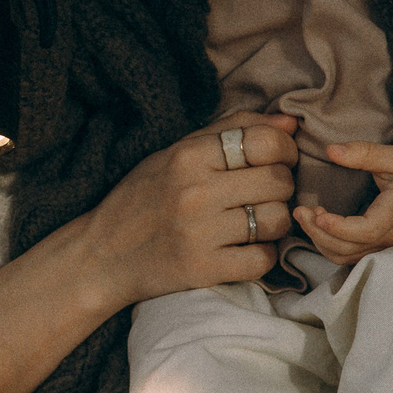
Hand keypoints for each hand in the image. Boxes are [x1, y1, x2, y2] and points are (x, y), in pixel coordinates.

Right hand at [79, 114, 301, 298]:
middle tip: (260, 194)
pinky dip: (261, 255)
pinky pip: (263, 259)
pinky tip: (242, 248)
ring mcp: (199, 233)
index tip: (277, 160)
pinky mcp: (203, 269)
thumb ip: (231, 130)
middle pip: (279, 182)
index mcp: (187, 156)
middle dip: (279, 187)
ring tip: (250, 222)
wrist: (101, 254)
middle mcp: (194, 192)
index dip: (285, 150)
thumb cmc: (142, 197)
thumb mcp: (175, 152)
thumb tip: (291, 122)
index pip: (266, 143)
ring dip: (272, 222)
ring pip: (277, 221)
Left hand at [293, 142, 392, 262]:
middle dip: (318, 232)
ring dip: (319, 240)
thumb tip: (331, 150)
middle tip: (301, 211)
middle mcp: (390, 238)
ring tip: (307, 216)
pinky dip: (327, 245)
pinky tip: (319, 225)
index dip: (340, 227)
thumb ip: (364, 152)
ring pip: (344, 257)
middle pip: (348, 248)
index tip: (319, 214)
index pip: (368, 230)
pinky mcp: (374, 252)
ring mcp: (382, 249)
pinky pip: (346, 258)